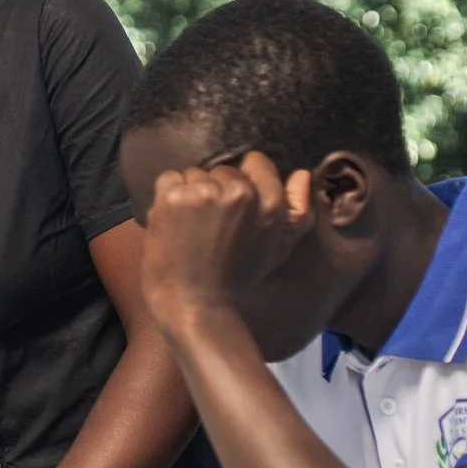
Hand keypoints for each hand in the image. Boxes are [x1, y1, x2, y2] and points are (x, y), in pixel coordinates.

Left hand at [141, 152, 314, 329]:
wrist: (194, 304)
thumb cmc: (236, 280)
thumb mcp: (276, 248)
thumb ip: (296, 212)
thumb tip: (301, 174)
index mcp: (270, 204)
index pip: (256, 163)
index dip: (242, 181)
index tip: (232, 206)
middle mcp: (240, 194)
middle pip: (222, 170)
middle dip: (214, 191)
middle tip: (209, 226)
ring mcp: (205, 193)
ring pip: (194, 173)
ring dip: (188, 193)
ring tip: (190, 227)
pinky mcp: (173, 198)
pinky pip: (168, 178)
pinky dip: (165, 196)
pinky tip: (171, 222)